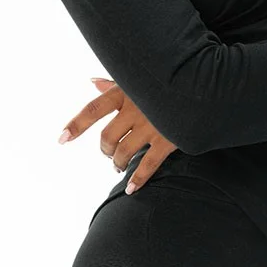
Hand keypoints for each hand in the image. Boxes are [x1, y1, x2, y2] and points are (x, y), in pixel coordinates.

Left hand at [57, 76, 180, 190]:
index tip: (61, 139)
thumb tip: (92, 82)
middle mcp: (136, 109)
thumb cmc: (168, 79)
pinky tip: (131, 189)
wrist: (205, 86)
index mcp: (125, 91)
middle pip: (107, 137)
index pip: (93, 109)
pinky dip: (138, 179)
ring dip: (118, 163)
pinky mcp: (169, 140)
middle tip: (109, 153)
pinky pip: (148, 165)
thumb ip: (115, 83)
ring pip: (124, 153)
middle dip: (105, 149)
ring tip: (119, 166)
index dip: (76, 125)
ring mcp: (152, 125)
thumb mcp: (140, 77)